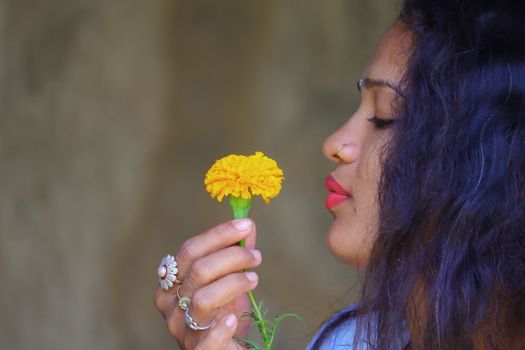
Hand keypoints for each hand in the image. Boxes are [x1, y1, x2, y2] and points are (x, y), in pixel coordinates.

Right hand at [154, 219, 260, 348]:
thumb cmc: (223, 314)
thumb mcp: (229, 281)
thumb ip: (236, 255)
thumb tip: (248, 226)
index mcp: (171, 283)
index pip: (190, 250)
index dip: (219, 234)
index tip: (245, 225)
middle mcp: (170, 305)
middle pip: (198, 270)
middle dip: (232, 257)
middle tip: (256, 257)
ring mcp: (181, 330)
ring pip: (202, 299)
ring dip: (233, 283)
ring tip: (253, 280)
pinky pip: (206, 340)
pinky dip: (221, 327)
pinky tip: (235, 318)